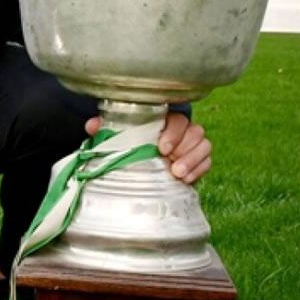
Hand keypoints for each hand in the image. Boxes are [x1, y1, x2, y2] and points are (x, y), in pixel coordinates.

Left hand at [84, 111, 211, 185]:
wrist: (147, 156)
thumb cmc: (133, 140)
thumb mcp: (120, 134)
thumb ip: (106, 128)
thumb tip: (91, 126)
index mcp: (165, 119)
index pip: (178, 120)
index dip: (173, 132)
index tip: (162, 147)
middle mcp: (183, 129)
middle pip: (196, 132)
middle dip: (185, 150)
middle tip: (172, 165)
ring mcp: (193, 145)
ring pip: (204, 146)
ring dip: (193, 160)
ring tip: (178, 173)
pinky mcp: (199, 160)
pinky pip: (207, 162)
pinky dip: (199, 170)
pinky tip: (187, 180)